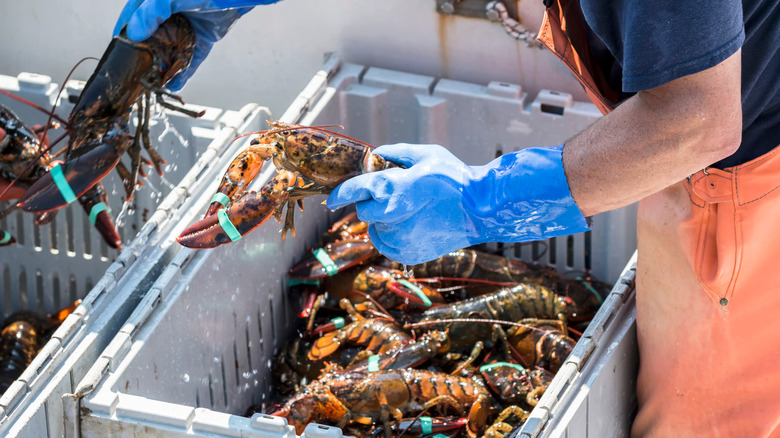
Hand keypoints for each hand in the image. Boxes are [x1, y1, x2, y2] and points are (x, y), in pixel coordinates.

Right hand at [113, 0, 280, 90]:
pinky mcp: (204, 36)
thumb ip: (154, 11)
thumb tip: (135, 32)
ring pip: (171, 49)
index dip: (124, 34)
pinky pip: (191, 57)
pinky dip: (184, 71)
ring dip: (164, 66)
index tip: (116, 52)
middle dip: (144, 56)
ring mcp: (187, 25)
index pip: (133, 17)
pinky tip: (175, 85)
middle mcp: (169, 12)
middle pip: (151, 37)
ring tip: (154, 83)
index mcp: (155, 0)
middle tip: (136, 73)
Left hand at [326, 144, 589, 264]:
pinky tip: (415, 226)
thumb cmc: (455, 178)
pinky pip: (387, 244)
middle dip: (374, 204)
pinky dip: (394, 236)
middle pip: (365, 212)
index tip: (332, 199)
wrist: (480, 210)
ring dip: (385, 221)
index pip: (355, 190)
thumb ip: (397, 153)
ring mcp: (400, 238)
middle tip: (397, 198)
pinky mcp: (407, 254)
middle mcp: (392, 215)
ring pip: (377, 230)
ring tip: (413, 212)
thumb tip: (376, 155)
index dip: (341, 194)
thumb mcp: (427, 154)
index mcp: (394, 187)